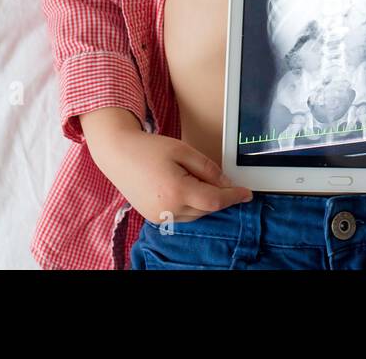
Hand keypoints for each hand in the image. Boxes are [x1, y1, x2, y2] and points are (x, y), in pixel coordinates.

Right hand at [89, 125, 253, 224]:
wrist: (118, 154)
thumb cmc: (149, 149)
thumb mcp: (183, 151)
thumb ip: (208, 168)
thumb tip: (226, 183)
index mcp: (176, 191)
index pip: (214, 200)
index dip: (233, 197)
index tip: (247, 193)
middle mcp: (167, 209)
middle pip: (206, 208)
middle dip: (219, 196)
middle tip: (226, 182)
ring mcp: (159, 217)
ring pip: (195, 215)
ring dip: (205, 202)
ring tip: (201, 181)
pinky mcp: (153, 217)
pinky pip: (182, 216)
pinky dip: (191, 205)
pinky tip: (188, 189)